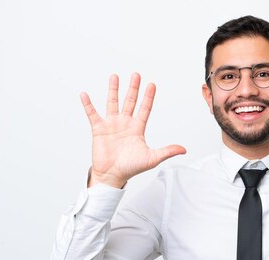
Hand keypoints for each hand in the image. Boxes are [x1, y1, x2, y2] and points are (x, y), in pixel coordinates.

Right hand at [80, 73, 185, 187]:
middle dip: (133, 88)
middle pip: (130, 101)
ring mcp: (111, 125)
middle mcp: (125, 123)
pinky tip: (85, 94)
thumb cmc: (131, 168)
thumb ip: (167, 151)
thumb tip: (183, 149)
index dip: (148, 97)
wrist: (113, 175)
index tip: (152, 84)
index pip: (144, 109)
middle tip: (136, 74)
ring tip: (114, 76)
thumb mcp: (152, 158)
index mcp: (137, 128)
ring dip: (113, 90)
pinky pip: (92, 114)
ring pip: (113, 103)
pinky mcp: (99, 129)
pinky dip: (88, 104)